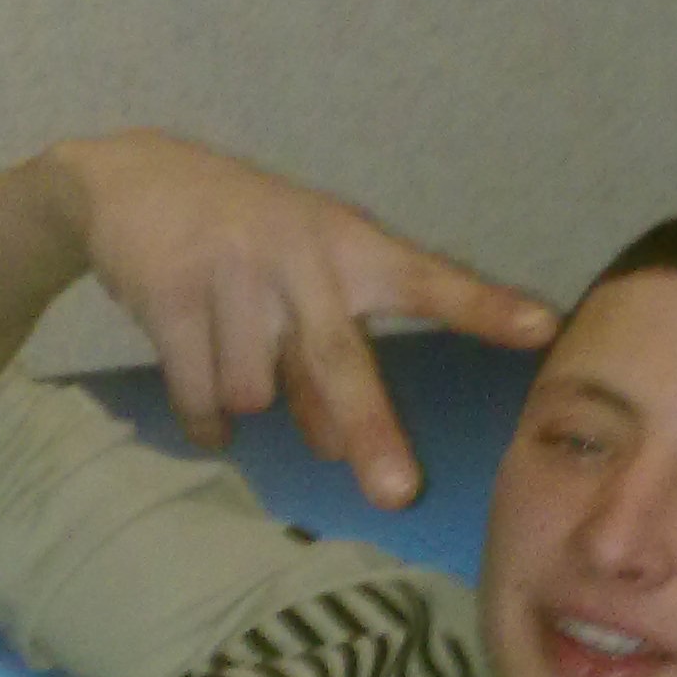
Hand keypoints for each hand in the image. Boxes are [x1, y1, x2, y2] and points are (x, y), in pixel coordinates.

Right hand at [50, 130, 556, 501]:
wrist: (130, 180)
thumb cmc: (244, 243)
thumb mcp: (302, 282)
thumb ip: (326, 363)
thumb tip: (339, 451)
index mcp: (350, 247)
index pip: (428, 281)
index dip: (484, 308)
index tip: (545, 327)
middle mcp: (301, 255)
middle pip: (340, 362)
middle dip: (372, 431)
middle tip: (399, 495)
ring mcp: (235, 271)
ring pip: (255, 394)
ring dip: (245, 403)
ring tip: (228, 359)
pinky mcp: (173, 291)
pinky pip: (199, 395)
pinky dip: (205, 421)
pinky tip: (205, 405)